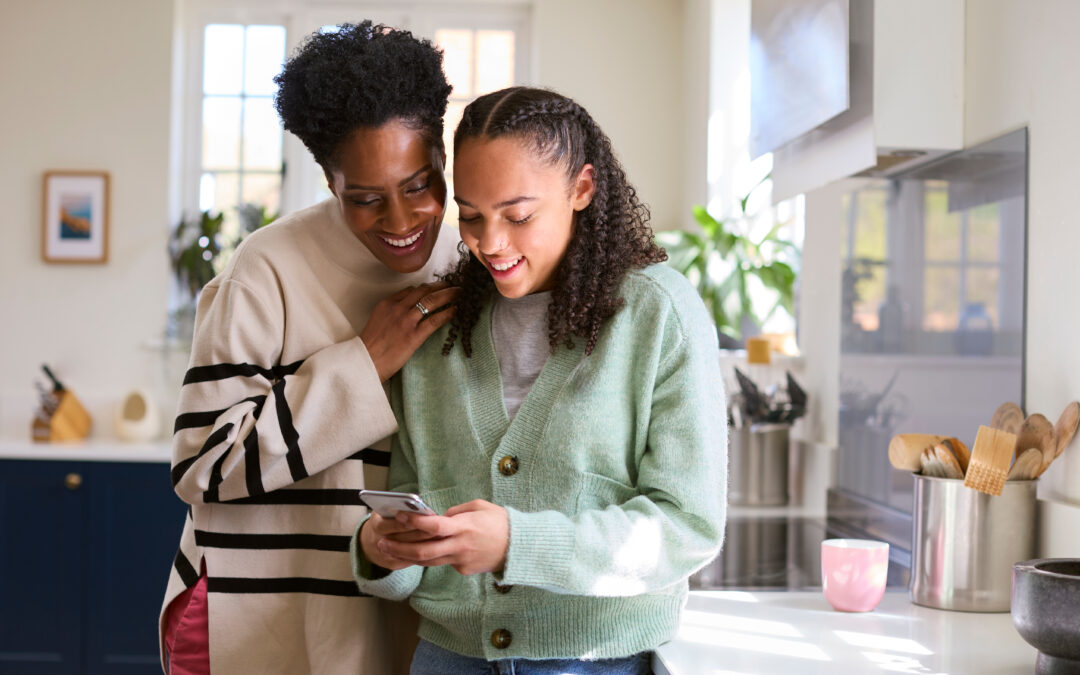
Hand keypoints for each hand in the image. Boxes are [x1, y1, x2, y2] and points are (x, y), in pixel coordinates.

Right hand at [359, 511, 434, 570]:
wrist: (370, 540)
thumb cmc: (384, 518)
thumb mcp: (387, 509)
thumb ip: (399, 507)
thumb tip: (419, 505)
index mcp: (377, 524)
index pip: (396, 524)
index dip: (412, 522)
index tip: (427, 517)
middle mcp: (378, 541)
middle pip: (405, 539)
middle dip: (423, 534)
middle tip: (440, 529)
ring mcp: (384, 555)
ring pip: (410, 552)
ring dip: (426, 544)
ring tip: (442, 538)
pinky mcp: (392, 564)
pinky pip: (410, 560)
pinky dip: (423, 554)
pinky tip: (435, 547)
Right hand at [360, 282, 459, 381]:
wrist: (365, 362)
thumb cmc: (371, 347)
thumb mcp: (378, 321)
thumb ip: (392, 313)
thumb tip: (408, 311)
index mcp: (387, 304)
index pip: (411, 290)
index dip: (426, 287)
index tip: (436, 287)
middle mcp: (397, 308)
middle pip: (424, 290)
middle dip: (440, 286)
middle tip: (452, 284)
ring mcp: (406, 321)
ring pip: (431, 300)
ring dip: (448, 294)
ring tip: (459, 292)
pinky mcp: (414, 335)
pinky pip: (435, 320)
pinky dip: (447, 313)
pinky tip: (455, 311)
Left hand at [378, 500, 509, 575]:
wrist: (519, 548)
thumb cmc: (500, 522)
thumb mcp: (479, 506)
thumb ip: (457, 511)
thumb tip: (440, 517)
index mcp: (464, 527)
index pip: (434, 526)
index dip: (415, 522)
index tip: (399, 516)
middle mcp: (460, 546)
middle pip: (423, 551)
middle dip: (399, 547)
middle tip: (381, 542)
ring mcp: (461, 561)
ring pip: (427, 562)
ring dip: (406, 556)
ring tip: (388, 551)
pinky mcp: (463, 570)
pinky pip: (443, 562)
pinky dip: (432, 557)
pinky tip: (420, 552)